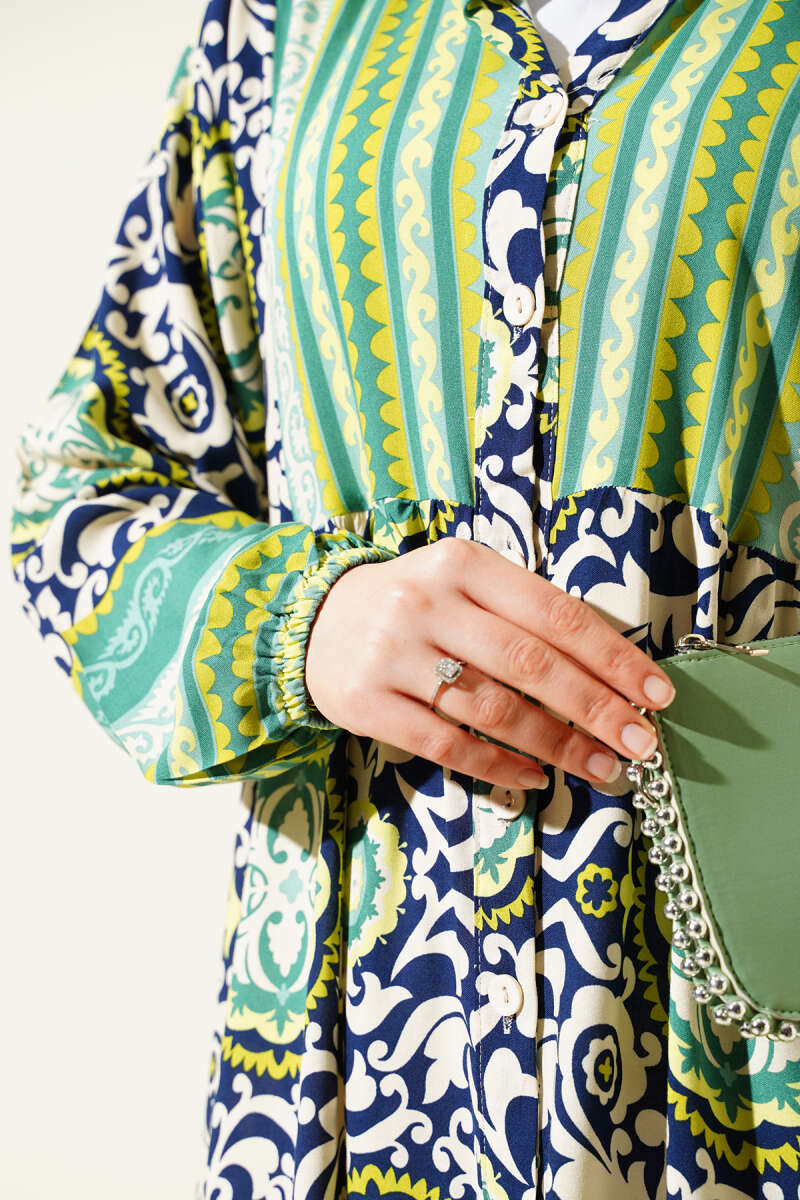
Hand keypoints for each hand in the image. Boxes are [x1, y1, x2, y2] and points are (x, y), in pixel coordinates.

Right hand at [305, 538, 674, 789]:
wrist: (315, 622)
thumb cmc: (415, 605)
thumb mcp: (463, 583)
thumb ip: (524, 613)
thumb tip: (611, 671)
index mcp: (464, 563)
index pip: (556, 614)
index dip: (613, 658)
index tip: (657, 693)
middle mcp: (427, 602)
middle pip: (530, 663)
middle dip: (596, 708)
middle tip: (641, 742)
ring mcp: (393, 654)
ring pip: (493, 709)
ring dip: (557, 744)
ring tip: (600, 767)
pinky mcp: (367, 702)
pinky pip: (448, 744)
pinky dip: (498, 766)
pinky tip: (534, 778)